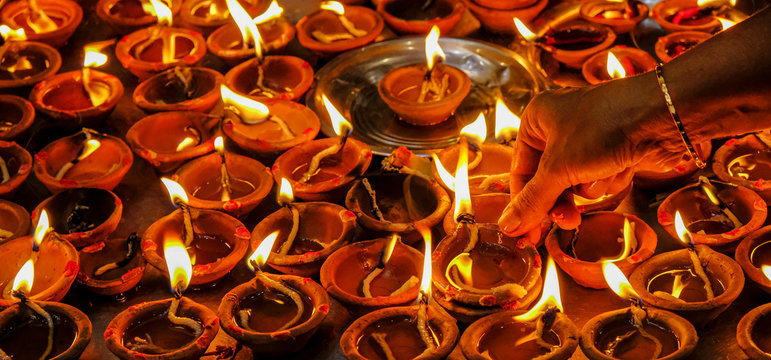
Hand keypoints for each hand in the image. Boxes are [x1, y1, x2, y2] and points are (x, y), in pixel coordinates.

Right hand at [498, 72, 689, 237]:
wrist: (664, 115)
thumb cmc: (603, 129)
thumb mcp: (559, 168)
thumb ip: (533, 201)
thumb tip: (507, 227)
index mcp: (537, 119)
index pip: (520, 170)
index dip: (523, 203)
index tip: (526, 234)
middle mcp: (559, 127)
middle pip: (548, 181)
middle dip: (562, 200)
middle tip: (567, 222)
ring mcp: (588, 139)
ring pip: (576, 184)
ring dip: (591, 187)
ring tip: (604, 175)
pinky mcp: (614, 150)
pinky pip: (600, 179)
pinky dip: (610, 179)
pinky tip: (622, 166)